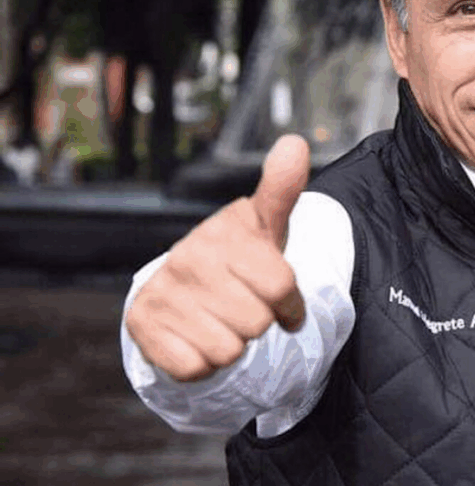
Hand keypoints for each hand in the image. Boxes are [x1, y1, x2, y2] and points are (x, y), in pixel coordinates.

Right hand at [125, 134, 310, 381]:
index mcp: (223, 233)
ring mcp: (162, 292)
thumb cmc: (238, 256)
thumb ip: (282, 187)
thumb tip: (294, 143)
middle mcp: (187, 257)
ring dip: (232, 343)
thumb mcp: (265, 223)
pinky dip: (204, 362)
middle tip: (243, 306)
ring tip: (220, 319)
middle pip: (257, 323)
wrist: (184, 288)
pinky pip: (197, 368)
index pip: (280, 287)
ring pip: (230, 350)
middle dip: (259, 323)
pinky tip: (197, 336)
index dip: (290, 304)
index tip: (281, 299)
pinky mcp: (142, 326)